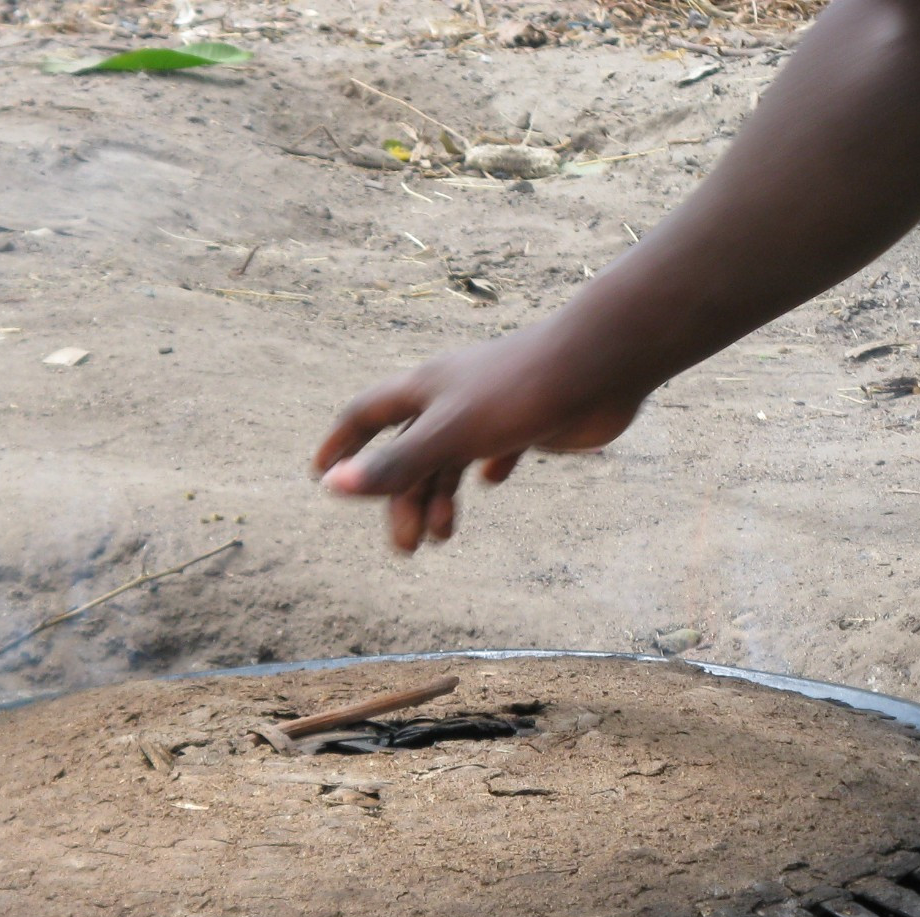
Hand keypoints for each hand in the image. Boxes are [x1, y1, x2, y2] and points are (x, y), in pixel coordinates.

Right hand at [311, 320, 650, 551]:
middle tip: (407, 548)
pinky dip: (488, 468)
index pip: (366, 415)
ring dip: (442, 497)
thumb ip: (395, 465)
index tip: (320, 474)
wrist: (599, 365)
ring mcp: (491, 408)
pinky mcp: (528, 420)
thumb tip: (330, 488)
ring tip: (445, 536)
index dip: (341, 444)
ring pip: (452, 456)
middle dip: (402, 499)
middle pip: (410, 452)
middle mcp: (452, 397)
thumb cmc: (519, 393)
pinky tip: (493, 481)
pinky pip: (499, 446)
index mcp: (424, 392)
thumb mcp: (449, 435)